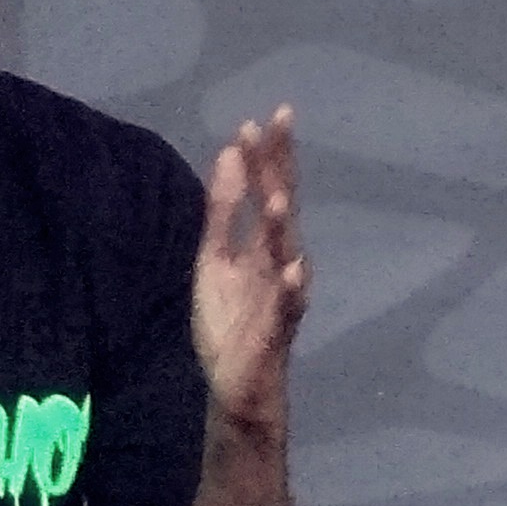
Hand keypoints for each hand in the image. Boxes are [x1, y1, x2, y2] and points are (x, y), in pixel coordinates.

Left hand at [192, 104, 306, 429]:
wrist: (236, 385)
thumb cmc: (230, 322)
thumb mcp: (214, 259)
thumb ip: (222, 212)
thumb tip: (227, 156)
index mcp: (261, 245)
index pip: (267, 190)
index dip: (264, 158)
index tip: (258, 120)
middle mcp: (279, 262)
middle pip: (282, 207)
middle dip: (279, 169)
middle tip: (280, 126)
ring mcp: (281, 295)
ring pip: (286, 254)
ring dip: (281, 226)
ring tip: (274, 197)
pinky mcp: (276, 330)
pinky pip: (286, 307)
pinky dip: (291, 290)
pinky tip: (292, 271)